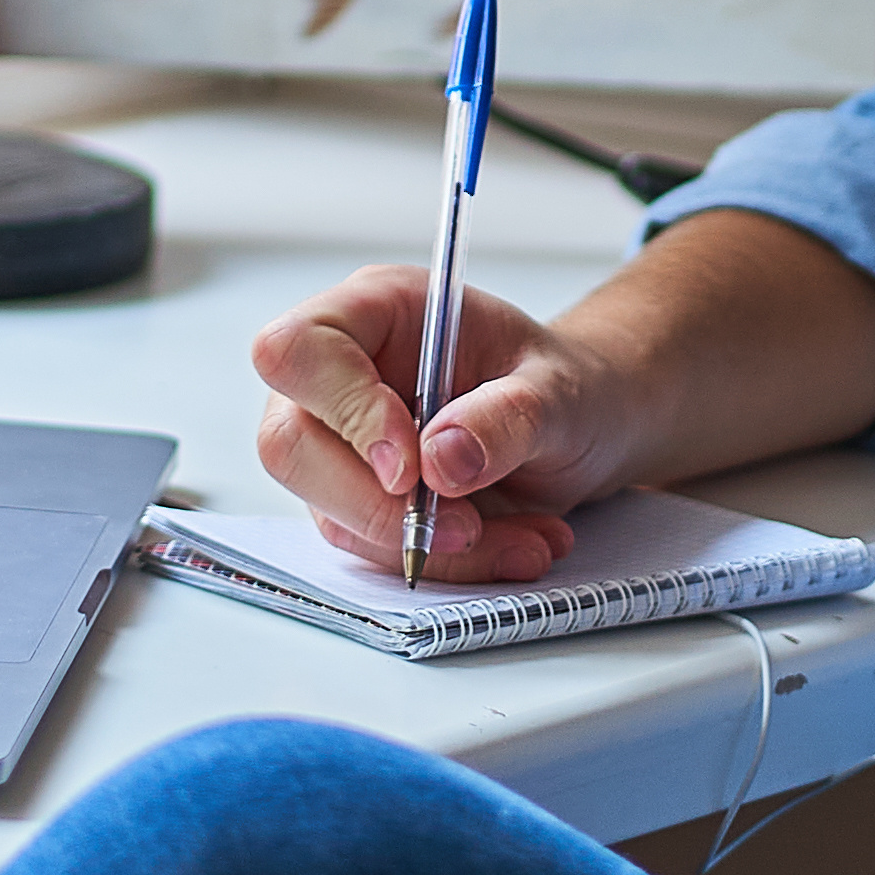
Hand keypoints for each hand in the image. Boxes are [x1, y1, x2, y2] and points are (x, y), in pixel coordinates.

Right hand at [244, 266, 639, 582]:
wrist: (586, 431)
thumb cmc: (567, 386)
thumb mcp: (561, 392)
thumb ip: (507, 416)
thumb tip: (441, 459)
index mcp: (377, 311)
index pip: (299, 351)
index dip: (343, 411)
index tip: (410, 468)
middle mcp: (342, 375)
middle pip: (288, 445)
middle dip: (376, 506)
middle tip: (465, 526)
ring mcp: (342, 442)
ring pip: (331, 513)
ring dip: (427, 544)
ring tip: (523, 538)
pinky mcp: (360, 500)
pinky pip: (375, 549)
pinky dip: (445, 562)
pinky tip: (513, 544)